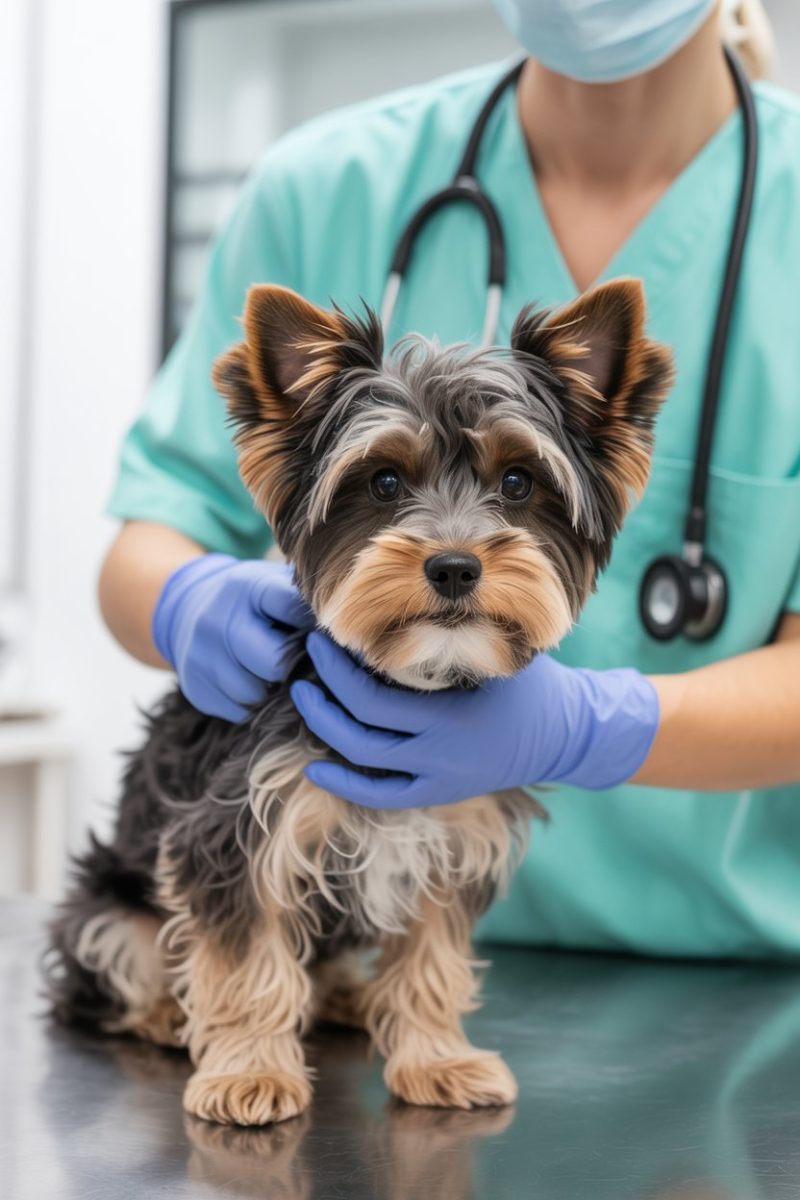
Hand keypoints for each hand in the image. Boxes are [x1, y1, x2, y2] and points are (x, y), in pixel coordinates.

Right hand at [153, 555, 313, 721]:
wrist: (190, 606)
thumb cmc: (254, 601)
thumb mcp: (276, 585)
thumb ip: (307, 603)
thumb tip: (349, 635)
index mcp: (248, 587)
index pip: (294, 612)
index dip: (314, 628)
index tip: (320, 634)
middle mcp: (218, 619)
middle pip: (274, 663)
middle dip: (290, 665)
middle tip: (295, 661)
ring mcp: (200, 655)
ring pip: (255, 694)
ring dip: (271, 689)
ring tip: (271, 673)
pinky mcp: (194, 687)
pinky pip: (238, 712)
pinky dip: (250, 704)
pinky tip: (250, 682)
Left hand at [290, 632, 658, 808]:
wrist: (566, 734)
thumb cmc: (530, 683)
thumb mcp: (496, 654)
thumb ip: (452, 639)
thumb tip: (398, 605)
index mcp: (450, 718)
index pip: (373, 699)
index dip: (338, 672)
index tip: (320, 640)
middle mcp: (439, 755)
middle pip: (360, 733)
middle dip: (323, 698)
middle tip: (304, 666)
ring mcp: (439, 779)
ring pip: (365, 765)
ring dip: (327, 733)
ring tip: (306, 700)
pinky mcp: (441, 793)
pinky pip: (382, 797)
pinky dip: (346, 786)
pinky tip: (315, 770)